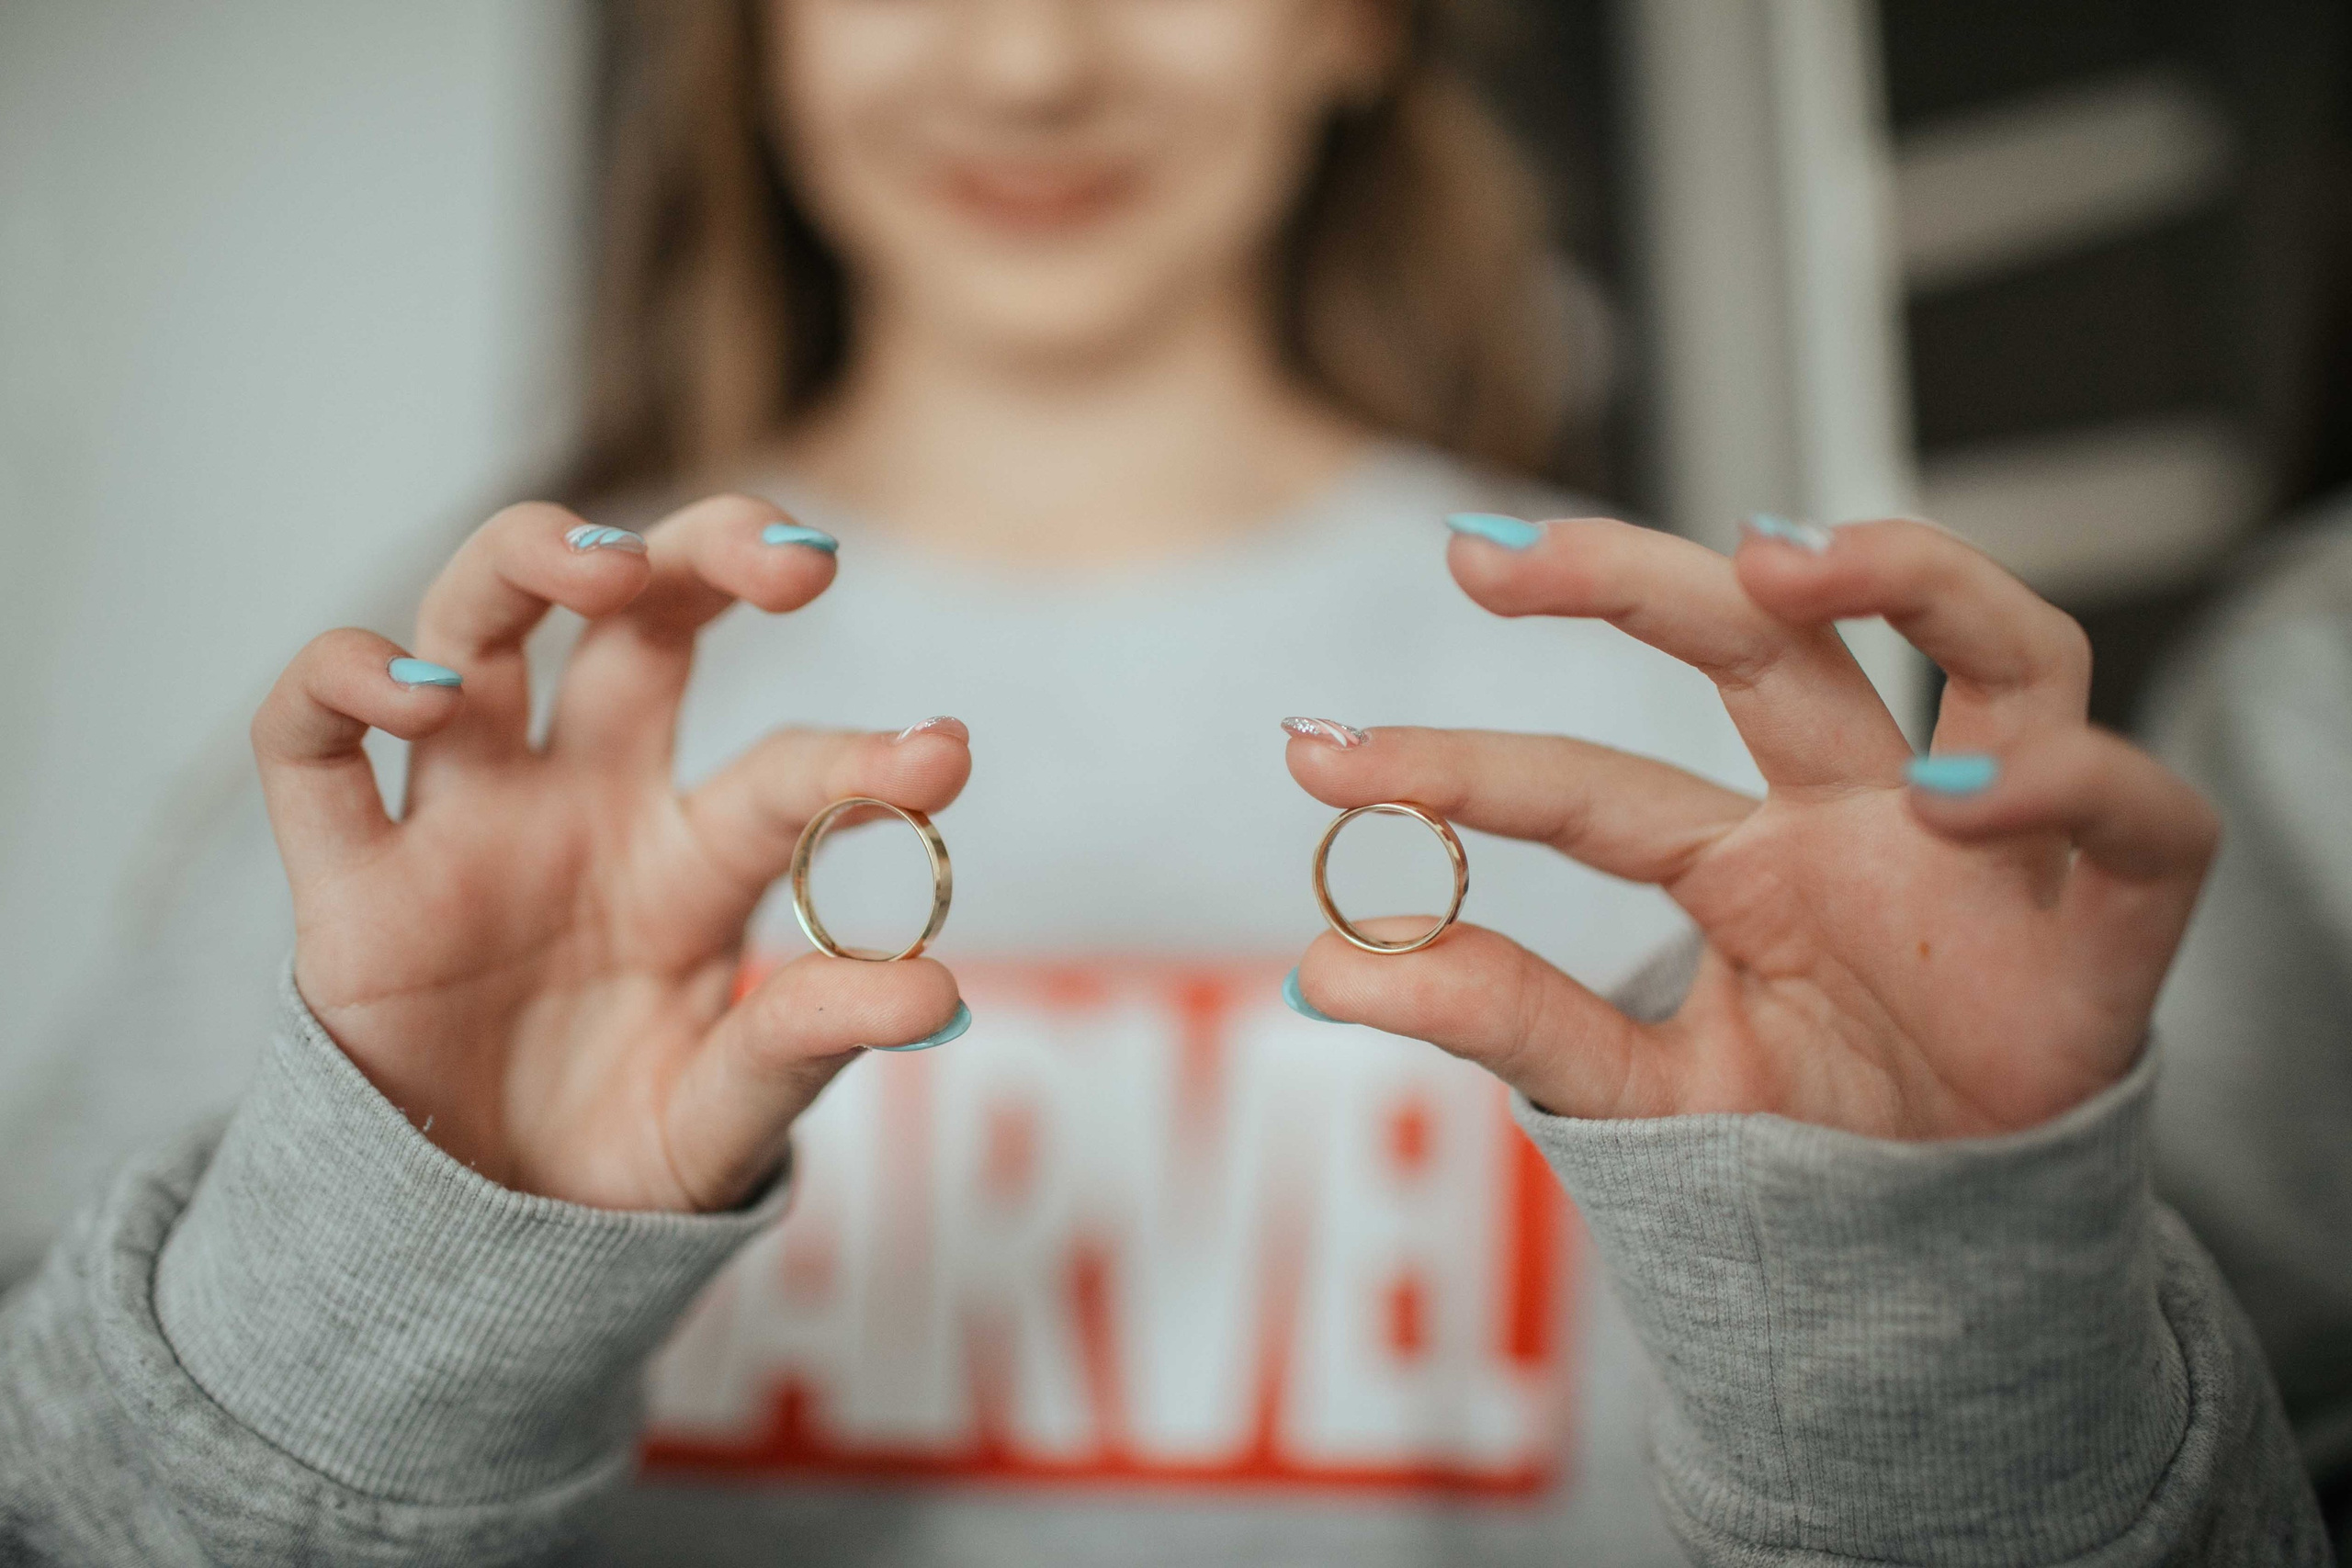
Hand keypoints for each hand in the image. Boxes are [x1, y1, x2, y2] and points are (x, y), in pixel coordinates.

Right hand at [253, 496, 969, 1210]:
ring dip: (529, 561)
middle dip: (708, 553)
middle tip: (797, 557)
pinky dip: (337, 684)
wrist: (474, 1259)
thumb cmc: (616, 1163)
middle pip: (635, 622)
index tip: (943, 759)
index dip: (859, 759)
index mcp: (691, 858)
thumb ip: (807, 1041)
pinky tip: (411, 692)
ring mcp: (462, 824)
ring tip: (606, 568)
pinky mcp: (347, 879)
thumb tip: (935, 991)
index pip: (777, 773)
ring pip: (470, 625)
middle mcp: (581, 805)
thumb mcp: (726, 1116)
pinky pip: (306, 744)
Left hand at [1284, 516, 2217, 1138]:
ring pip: (2000, 650)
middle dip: (1636, 575)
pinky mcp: (2107, 926)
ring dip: (1906, 576)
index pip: (1589, 788)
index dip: (1458, 766)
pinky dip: (2071, 781)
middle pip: (1773, 641)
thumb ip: (1509, 1020)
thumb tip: (1323, 962)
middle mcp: (1859, 820)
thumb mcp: (1642, 1094)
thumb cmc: (1805, 1163)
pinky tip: (1967, 788)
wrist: (1951, 1288)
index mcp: (1741, 860)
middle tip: (1484, 556)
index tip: (1314, 753)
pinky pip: (2141, 820)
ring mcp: (1989, 854)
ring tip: (1779, 565)